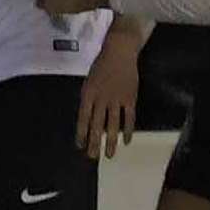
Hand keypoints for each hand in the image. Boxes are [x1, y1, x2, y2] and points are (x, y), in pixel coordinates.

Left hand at [77, 29, 140, 158]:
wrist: (119, 52)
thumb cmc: (101, 66)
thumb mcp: (88, 81)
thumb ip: (88, 99)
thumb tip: (87, 118)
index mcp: (88, 94)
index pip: (82, 118)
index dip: (81, 133)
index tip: (79, 146)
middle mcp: (101, 98)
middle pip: (96, 124)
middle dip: (94, 142)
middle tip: (92, 157)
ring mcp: (116, 99)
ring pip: (112, 125)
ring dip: (110, 141)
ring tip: (108, 155)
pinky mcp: (130, 98)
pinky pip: (129, 118)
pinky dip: (128, 130)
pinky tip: (126, 141)